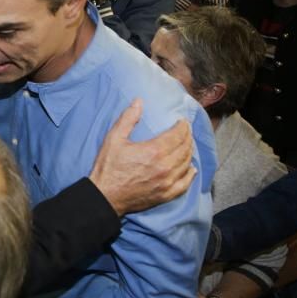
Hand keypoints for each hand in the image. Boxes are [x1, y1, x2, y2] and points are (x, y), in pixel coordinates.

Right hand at [89, 100, 195, 215]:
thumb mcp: (114, 139)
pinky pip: (185, 183)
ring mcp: (167, 182)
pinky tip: (191, 169)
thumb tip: (139, 101)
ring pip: (187, 163)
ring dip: (189, 152)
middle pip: (185, 148)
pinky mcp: (166, 194)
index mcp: (154, 151)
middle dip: (188, 137)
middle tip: (186, 130)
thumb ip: (128, 119)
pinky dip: (190, 174)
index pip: (177, 135)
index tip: (183, 121)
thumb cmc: (108, 167)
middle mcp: (165, 166)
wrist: (105, 196)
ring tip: (187, 145)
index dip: (183, 126)